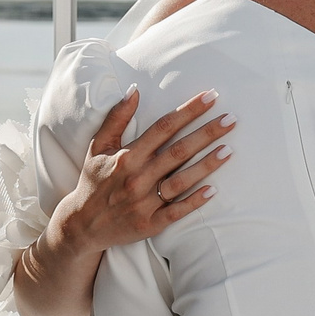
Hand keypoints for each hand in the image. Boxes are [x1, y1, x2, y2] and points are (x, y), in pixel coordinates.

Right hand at [44, 88, 230, 258]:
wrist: (82, 225)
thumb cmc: (94, 180)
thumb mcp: (99, 146)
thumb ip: (116, 118)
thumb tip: (134, 90)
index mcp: (127, 156)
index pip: (164, 127)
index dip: (188, 111)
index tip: (210, 97)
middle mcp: (138, 177)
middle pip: (179, 151)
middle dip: (207, 133)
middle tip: (231, 119)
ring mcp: (144, 202)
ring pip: (181, 181)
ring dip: (207, 165)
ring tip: (229, 150)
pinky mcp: (149, 224)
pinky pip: (176, 212)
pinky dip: (195, 201)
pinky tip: (214, 190)